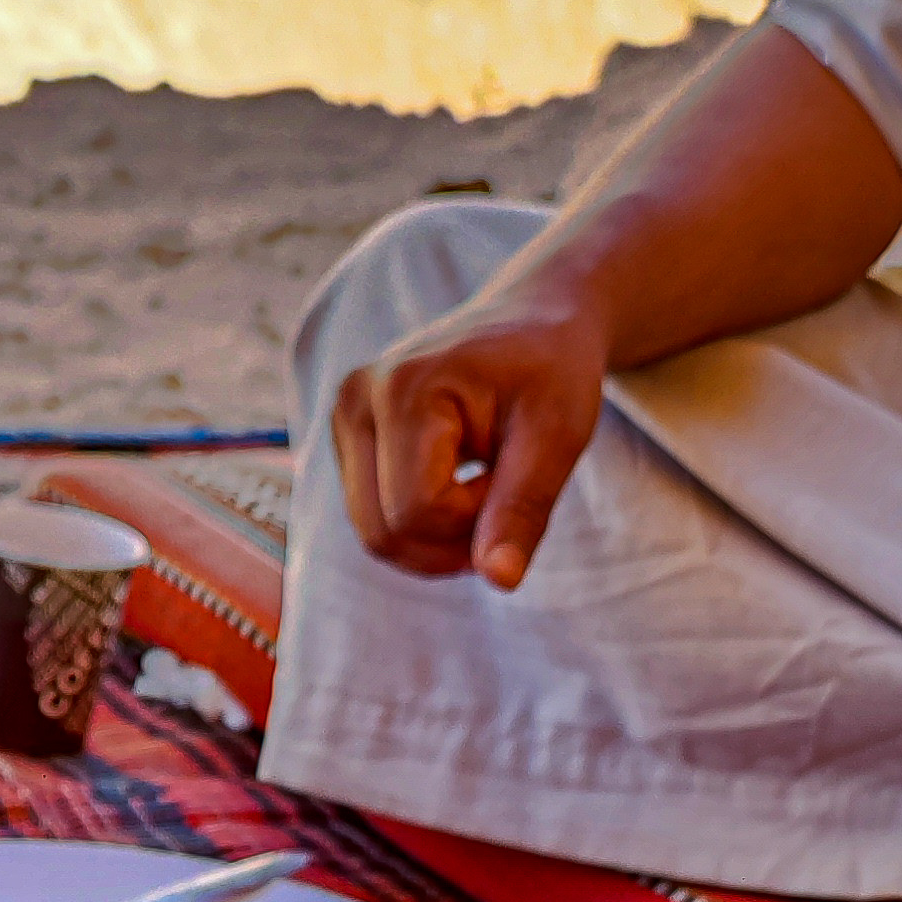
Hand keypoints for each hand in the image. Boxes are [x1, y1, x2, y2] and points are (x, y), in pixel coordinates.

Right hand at [329, 266, 613, 584]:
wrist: (533, 320)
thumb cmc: (552, 371)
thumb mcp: (557, 435)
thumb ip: (523, 508)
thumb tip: (500, 581)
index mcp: (403, 389)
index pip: (419, 511)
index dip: (479, 519)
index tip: (518, 471)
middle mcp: (355, 400)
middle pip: (384, 533)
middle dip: (453, 540)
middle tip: (503, 491)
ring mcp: (343, 419)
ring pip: (375, 535)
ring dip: (439, 538)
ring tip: (483, 486)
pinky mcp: (348, 438)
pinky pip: (374, 519)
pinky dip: (422, 524)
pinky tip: (458, 485)